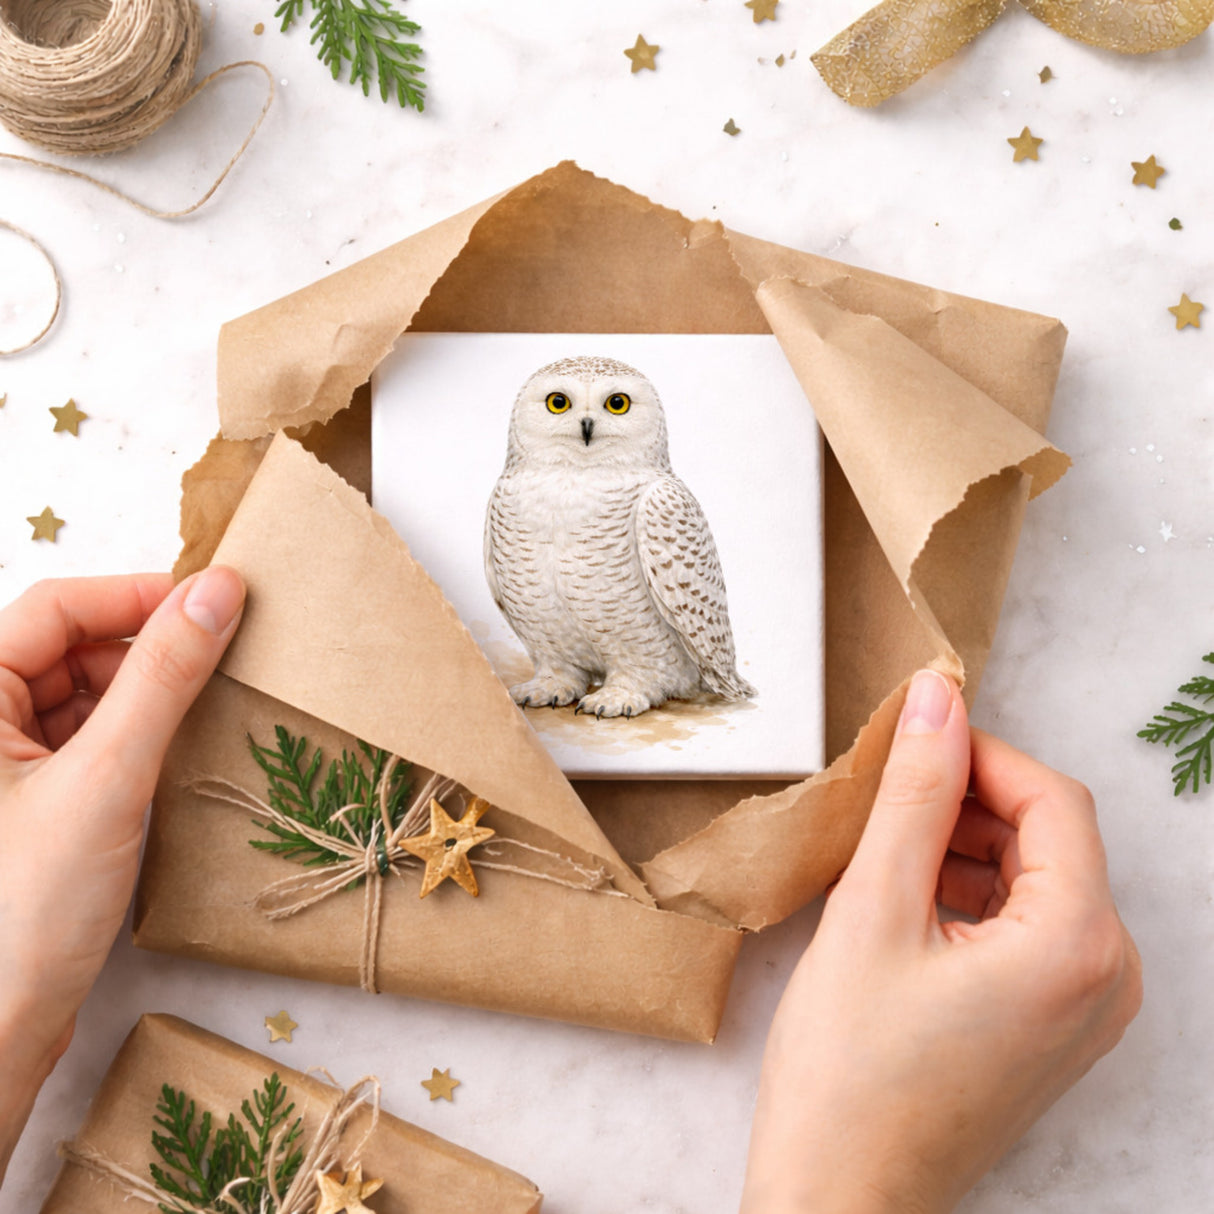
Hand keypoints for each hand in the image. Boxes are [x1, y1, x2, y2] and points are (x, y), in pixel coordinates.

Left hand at [0, 569, 244, 1181]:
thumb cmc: (23, 910)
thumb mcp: (107, 778)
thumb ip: (163, 677)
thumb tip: (218, 592)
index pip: (55, 608)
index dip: (135, 595)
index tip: (216, 600)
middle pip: (70, 647)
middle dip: (147, 645)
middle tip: (226, 651)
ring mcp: (6, 767)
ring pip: (86, 694)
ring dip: (148, 691)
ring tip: (211, 701)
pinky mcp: (35, 803)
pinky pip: (92, 740)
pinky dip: (139, 734)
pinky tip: (181, 749)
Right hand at [741, 669, 1142, 1213]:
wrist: (840, 1198)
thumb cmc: (849, 1073)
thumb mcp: (873, 910)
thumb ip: (913, 794)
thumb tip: (937, 700)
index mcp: (1078, 945)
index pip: (1052, 799)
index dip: (980, 754)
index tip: (910, 739)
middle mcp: (1107, 979)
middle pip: (1049, 838)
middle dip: (967, 804)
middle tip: (882, 802)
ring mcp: (1086, 1010)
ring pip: (1034, 880)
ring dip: (963, 849)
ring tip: (881, 857)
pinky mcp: (1054, 1028)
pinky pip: (1028, 929)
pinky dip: (970, 898)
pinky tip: (902, 906)